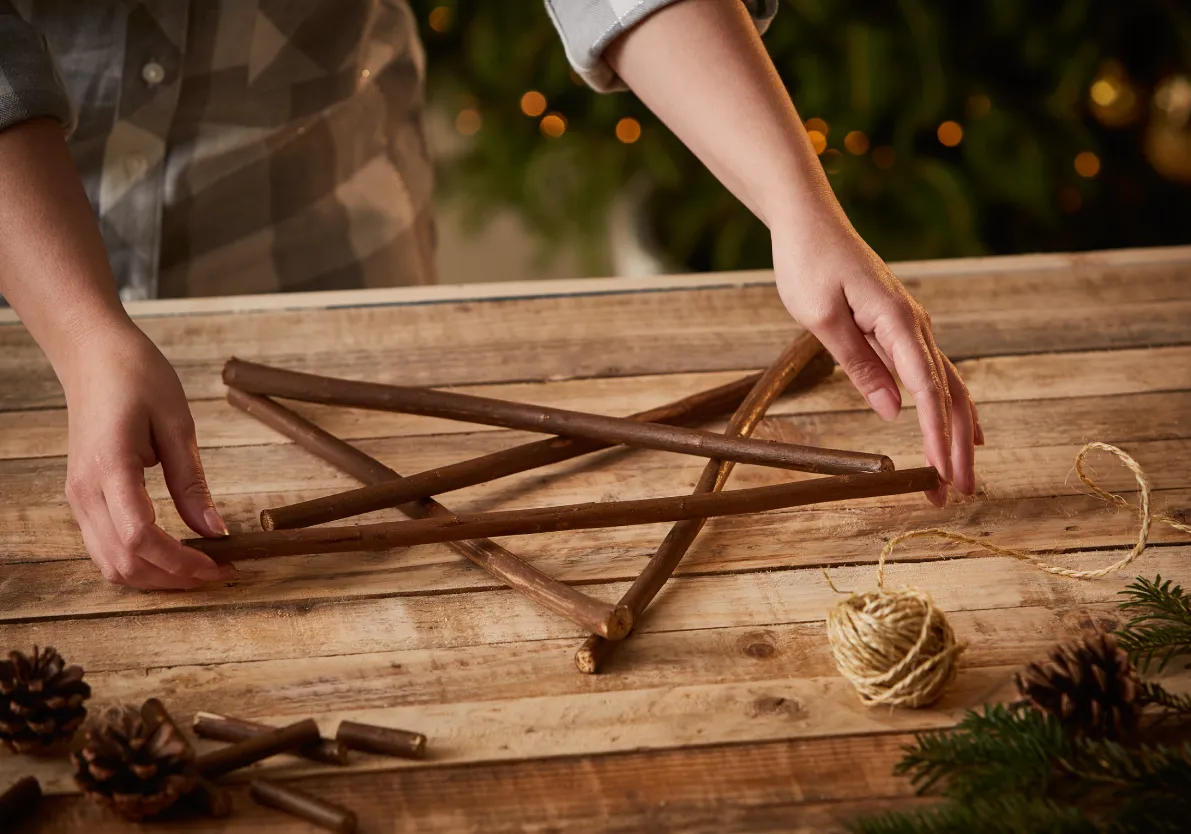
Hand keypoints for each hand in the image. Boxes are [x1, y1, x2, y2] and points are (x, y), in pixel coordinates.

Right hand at [58, 322, 234, 588]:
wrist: (92, 355)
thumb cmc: (136, 376)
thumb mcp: (177, 423)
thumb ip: (191, 482)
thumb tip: (215, 531)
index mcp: (110, 468)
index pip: (141, 538)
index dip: (183, 564)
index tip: (223, 566)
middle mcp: (85, 492)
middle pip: (124, 562)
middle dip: (174, 579)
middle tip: (221, 571)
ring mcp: (78, 498)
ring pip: (110, 564)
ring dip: (156, 577)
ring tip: (200, 568)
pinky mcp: (82, 498)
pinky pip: (104, 548)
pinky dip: (139, 562)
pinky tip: (173, 553)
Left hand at [772, 216, 981, 505]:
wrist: (810, 222)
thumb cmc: (809, 263)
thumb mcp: (821, 317)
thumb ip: (858, 363)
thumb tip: (891, 411)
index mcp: (898, 321)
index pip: (927, 389)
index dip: (937, 436)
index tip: (942, 473)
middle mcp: (915, 324)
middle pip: (948, 394)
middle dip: (954, 447)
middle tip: (958, 493)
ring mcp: (911, 326)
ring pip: (947, 386)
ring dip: (955, 433)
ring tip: (960, 477)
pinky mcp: (900, 328)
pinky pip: (932, 374)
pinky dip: (947, 408)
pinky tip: (958, 430)